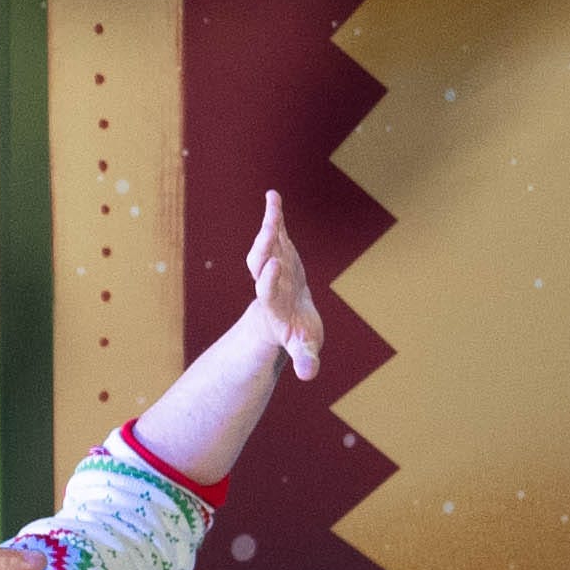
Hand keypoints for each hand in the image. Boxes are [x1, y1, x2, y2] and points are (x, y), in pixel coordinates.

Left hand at [243, 191, 321, 377]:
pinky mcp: (281, 253)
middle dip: (264, 246)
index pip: (268, 291)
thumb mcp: (304, 348)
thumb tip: (308, 373)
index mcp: (275, 305)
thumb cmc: (297, 336)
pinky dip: (274, 216)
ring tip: (272, 204)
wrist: (286, 321)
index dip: (269, 278)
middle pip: (260, 262)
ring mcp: (273, 266)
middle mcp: (270, 282)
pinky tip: (273, 195)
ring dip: (268, 225)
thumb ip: (306, 358)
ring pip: (267, 243)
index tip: (273, 265)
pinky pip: (276, 233)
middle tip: (268, 229)